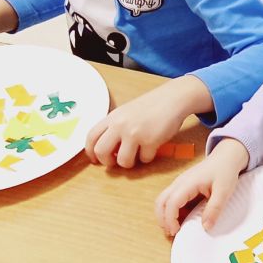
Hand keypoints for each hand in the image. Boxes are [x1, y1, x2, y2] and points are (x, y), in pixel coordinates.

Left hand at [86, 75, 207, 168]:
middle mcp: (120, 125)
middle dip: (107, 162)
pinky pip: (144, 159)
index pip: (91, 137)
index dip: (90, 152)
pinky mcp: (150, 141)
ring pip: (123, 161)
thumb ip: (115, 127)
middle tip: (115, 162)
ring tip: (136, 156)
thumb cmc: (151, 106)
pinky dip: (148, 157)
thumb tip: (109, 150)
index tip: (95, 159)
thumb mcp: (126, 113)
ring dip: (129, 163)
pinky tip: (152, 148)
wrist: (172, 99)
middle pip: (101, 151)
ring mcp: (135, 133)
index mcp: (112, 117)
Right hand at [153, 138, 248, 236]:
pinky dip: (169, 210)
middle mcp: (179, 182)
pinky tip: (179, 218)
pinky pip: (169, 198)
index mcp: (188, 183)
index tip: (176, 231)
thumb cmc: (225, 171)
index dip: (170, 219)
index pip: (171, 203)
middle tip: (171, 233)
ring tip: (173, 228)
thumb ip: (215, 209)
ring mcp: (179, 183)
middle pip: (160, 201)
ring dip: (163, 214)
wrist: (226, 156)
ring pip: (162, 200)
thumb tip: (206, 227)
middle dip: (162, 219)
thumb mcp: (224, 191)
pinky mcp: (182, 185)